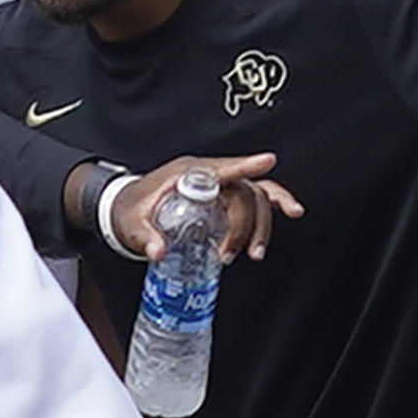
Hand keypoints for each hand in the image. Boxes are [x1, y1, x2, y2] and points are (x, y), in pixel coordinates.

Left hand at [109, 153, 304, 264]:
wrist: (127, 207)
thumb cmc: (131, 209)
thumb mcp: (131, 223)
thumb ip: (144, 236)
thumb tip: (158, 252)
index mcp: (186, 173)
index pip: (220, 168)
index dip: (244, 165)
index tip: (268, 162)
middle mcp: (208, 175)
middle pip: (242, 191)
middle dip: (245, 223)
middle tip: (232, 255)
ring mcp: (219, 185)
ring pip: (254, 196)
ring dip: (261, 224)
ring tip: (254, 253)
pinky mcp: (224, 197)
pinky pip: (255, 197)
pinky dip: (273, 206)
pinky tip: (290, 214)